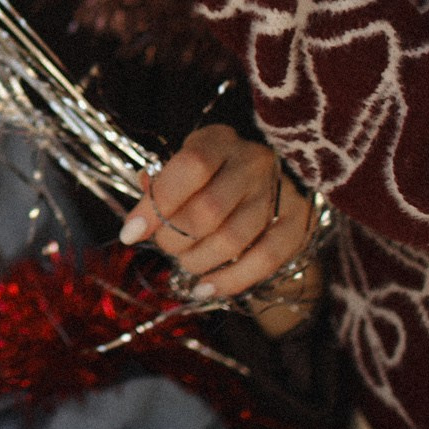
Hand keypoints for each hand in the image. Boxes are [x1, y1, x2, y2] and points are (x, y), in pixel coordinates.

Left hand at [121, 125, 316, 301]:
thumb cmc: (212, 176)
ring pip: (232, 240)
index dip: (157, 204)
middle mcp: (253, 162)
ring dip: (197, 261)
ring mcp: (280, 193)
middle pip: (208, 210)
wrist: (271, 181)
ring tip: (186, 262)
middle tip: (165, 244)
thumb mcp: (183, 169)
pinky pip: (264, 261)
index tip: (130, 234)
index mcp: (219, 141)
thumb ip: (160, 190)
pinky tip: (205, 288)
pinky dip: (229, 281)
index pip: (190, 167)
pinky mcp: (298, 223)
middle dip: (174, 238)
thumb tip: (135, 226)